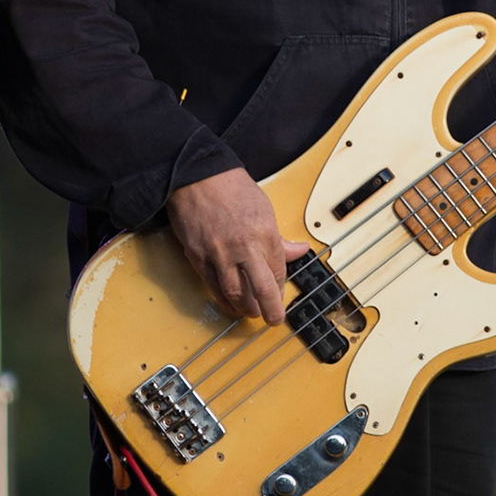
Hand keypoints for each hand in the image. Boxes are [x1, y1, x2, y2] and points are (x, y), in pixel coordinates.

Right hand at [165, 168, 311, 325]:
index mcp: (264, 234)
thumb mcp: (264, 207)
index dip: (279, 289)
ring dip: (245, 308)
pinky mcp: (198, 257)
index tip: (280, 297)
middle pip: (262, 290)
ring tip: (251, 313)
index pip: (277, 272)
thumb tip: (299, 250)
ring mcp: (219, 255)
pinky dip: (223, 300)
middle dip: (270, 310)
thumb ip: (279, 237)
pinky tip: (229, 304)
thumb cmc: (230, 186)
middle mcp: (244, 248)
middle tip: (273, 319)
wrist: (195, 176)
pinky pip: (213, 287)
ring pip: (235, 294)